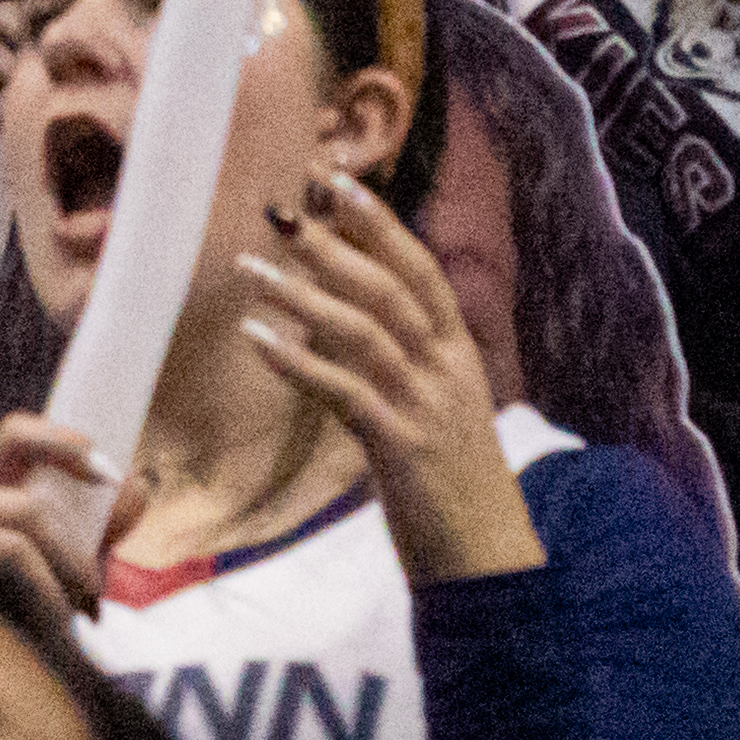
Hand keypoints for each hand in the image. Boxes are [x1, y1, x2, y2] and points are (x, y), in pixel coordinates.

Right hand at [0, 408, 139, 614]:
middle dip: (71, 500)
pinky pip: (8, 549)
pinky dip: (45, 585)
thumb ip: (100, 531)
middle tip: (103, 553)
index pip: (15, 437)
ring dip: (68, 561)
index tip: (108, 470)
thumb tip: (137, 487)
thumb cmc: (19, 628)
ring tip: (85, 609)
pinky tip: (54, 623)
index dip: (60, 437)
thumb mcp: (68, 573)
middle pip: (18, 458)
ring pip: (23, 515)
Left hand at [240, 167, 544, 583]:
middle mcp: (447, 368)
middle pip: (389, 287)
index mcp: (459, 354)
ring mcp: (426, 404)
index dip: (380, 225)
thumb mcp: (444, 412)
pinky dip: (298, 359)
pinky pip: (343, 389)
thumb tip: (351, 329)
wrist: (489, 555)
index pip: (421, 271)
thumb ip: (408, 368)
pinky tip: (258, 338)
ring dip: (301, 294)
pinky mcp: (400, 444)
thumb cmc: (458, 487)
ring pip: (362, 330)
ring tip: (250, 269)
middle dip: (334, 245)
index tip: (340, 184)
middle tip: (283, 213)